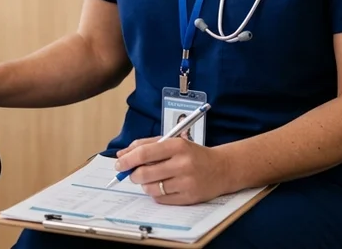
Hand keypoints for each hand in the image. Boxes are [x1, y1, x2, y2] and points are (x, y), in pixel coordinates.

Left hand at [113, 137, 236, 205]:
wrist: (222, 168)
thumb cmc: (192, 154)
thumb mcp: (172, 142)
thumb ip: (146, 145)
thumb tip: (122, 155)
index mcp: (177, 146)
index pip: (144, 153)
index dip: (127, 160)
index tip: (119, 163)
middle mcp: (183, 164)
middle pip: (145, 173)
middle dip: (133, 175)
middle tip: (133, 174)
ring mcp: (186, 182)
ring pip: (151, 188)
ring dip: (145, 185)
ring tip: (151, 179)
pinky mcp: (189, 198)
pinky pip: (161, 199)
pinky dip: (156, 194)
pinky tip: (163, 187)